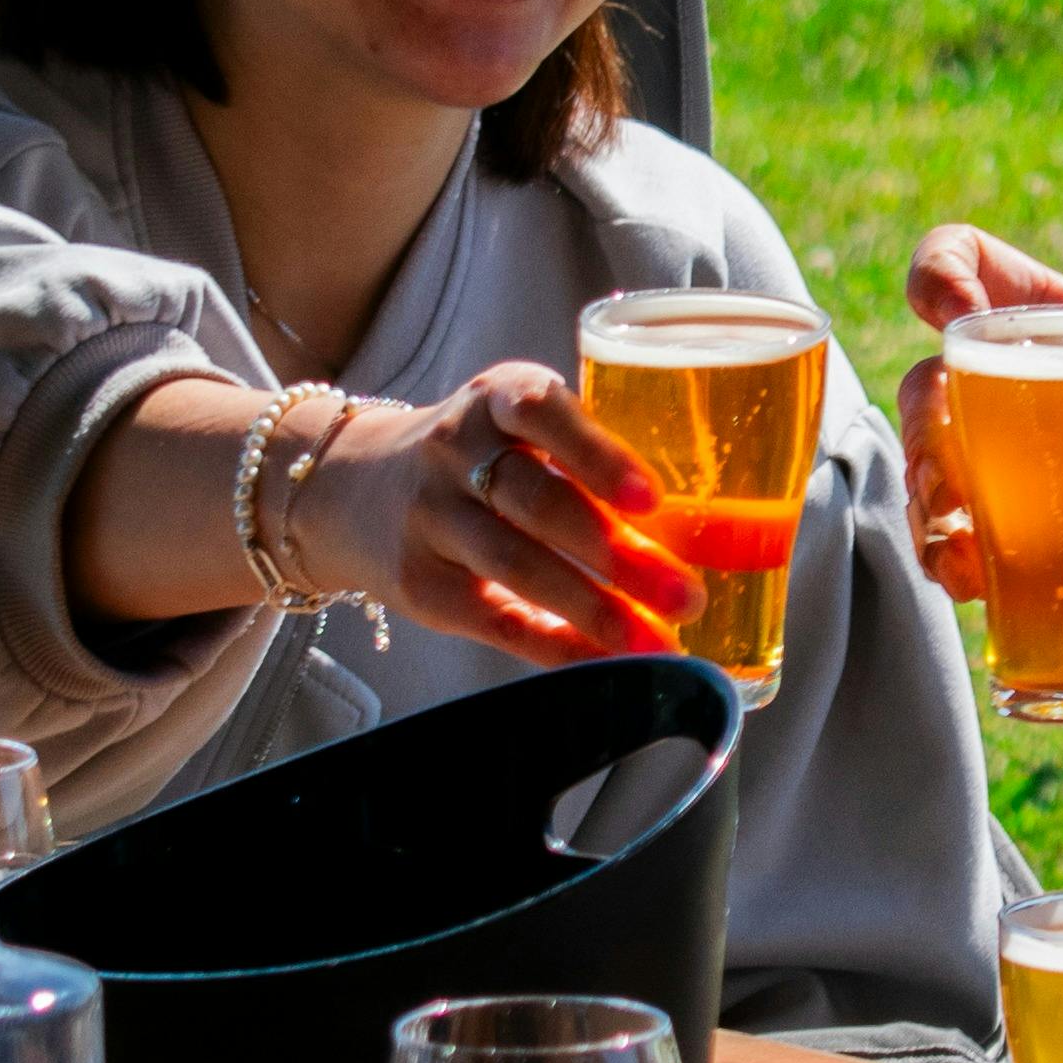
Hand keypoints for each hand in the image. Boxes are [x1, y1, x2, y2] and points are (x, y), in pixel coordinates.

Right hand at [284, 365, 705, 665]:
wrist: (351, 488)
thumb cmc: (479, 456)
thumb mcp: (516, 425)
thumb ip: (588, 457)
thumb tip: (712, 529)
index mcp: (493, 399)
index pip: (540, 410)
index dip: (597, 454)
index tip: (651, 498)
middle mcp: (453, 451)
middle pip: (536, 501)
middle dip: (616, 552)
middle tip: (688, 594)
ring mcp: (429, 518)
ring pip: (516, 564)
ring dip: (594, 609)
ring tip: (658, 641)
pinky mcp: (419, 583)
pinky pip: (494, 619)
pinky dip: (554, 645)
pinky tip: (606, 663)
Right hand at [896, 226, 1062, 640]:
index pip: (977, 265)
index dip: (942, 269)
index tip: (951, 312)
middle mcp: (1023, 390)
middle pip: (932, 380)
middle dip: (925, 425)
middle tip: (952, 479)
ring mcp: (1009, 468)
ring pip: (930, 464)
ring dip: (926, 499)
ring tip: (959, 545)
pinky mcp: (1010, 540)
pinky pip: (949, 541)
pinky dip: (943, 557)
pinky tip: (965, 578)